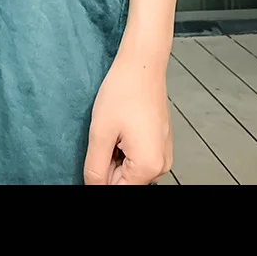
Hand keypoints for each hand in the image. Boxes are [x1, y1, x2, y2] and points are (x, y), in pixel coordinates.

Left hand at [84, 50, 172, 184]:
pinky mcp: (160, 144)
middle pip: (124, 181)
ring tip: (114, 128)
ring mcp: (163, 154)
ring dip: (115, 156)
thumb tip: (93, 187)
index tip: (97, 155)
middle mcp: (161, 165)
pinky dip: (124, 147)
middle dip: (107, 165)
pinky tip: (122, 127)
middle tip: (104, 137)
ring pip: (129, 169)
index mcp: (148, 166)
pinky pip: (138, 157)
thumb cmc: (123, 91)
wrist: (142, 65)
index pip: (117, 190)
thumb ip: (95, 168)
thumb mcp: (100, 133)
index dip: (99, 178)